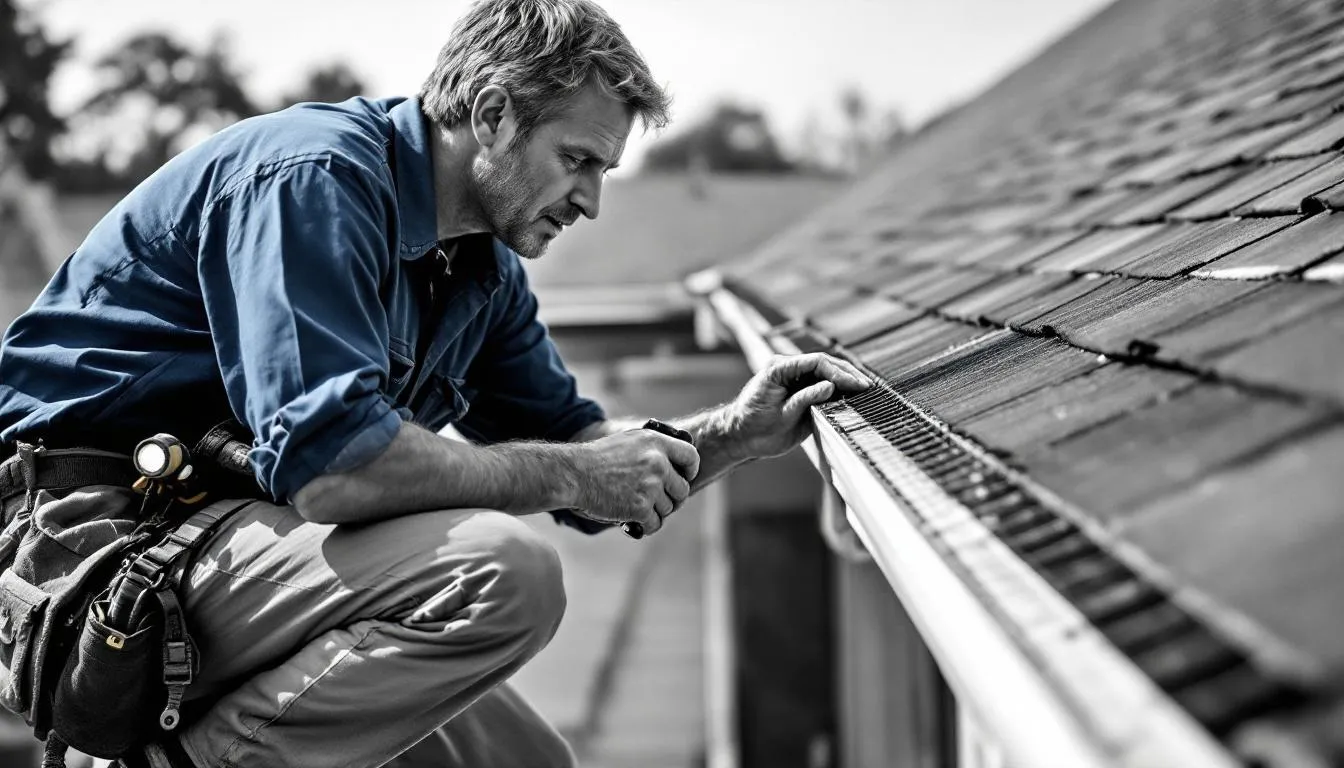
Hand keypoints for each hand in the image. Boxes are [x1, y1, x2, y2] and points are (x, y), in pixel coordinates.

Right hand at [566, 430, 700, 535]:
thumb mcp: (629, 442)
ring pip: (668, 508)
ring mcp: (650, 486)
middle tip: (657, 502)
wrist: (574, 474)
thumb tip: (672, 466)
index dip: (690, 470)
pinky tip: (633, 521)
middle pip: (682, 489)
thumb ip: (652, 450)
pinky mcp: (641, 507)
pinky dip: (645, 526)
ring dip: (654, 512)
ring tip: (636, 508)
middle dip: (672, 498)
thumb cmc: (596, 459)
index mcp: (656, 442)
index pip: (691, 457)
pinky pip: (654, 523)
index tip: (685, 478)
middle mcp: (658, 463)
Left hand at [726, 353, 871, 460]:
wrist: (740, 437)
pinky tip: (853, 395)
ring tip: (865, 389)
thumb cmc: (753, 426)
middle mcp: (788, 369)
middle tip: (867, 386)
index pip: (816, 362)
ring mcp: (795, 379)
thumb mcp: (782, 416)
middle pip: (825, 363)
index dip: (839, 372)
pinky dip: (838, 390)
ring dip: (845, 380)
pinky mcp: (801, 391)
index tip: (855, 384)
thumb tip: (830, 386)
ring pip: (826, 373)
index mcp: (779, 368)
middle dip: (847, 374)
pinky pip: (823, 386)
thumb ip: (805, 399)